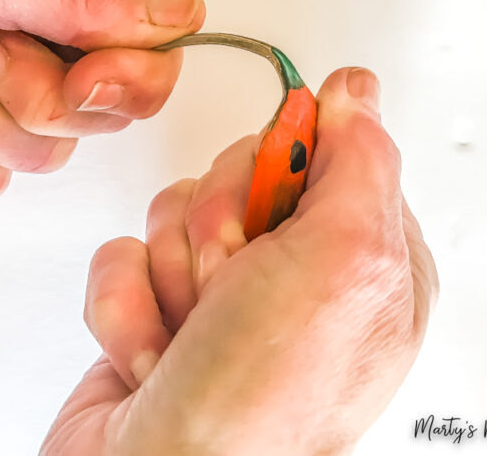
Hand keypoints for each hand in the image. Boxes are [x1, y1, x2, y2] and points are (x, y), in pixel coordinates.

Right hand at [41, 67, 438, 455]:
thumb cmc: (262, 397)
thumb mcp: (346, 259)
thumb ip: (360, 159)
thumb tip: (354, 89)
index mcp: (361, 258)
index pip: (321, 150)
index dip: (285, 163)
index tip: (273, 202)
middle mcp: (295, 272)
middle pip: (241, 174)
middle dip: (220, 226)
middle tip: (231, 282)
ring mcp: (225, 291)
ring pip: (178, 209)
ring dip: (173, 272)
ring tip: (191, 330)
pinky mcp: (161, 305)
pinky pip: (126, 253)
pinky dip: (128, 305)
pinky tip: (152, 354)